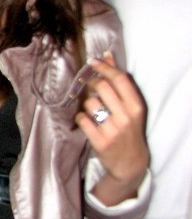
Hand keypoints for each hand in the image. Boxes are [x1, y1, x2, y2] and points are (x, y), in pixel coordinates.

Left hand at [76, 53, 148, 204]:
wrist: (130, 162)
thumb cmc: (129, 129)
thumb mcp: (131, 107)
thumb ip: (120, 82)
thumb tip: (107, 55)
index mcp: (136, 106)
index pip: (119, 79)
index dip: (104, 67)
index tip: (92, 61)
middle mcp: (125, 117)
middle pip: (102, 87)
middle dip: (91, 82)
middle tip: (89, 84)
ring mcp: (112, 130)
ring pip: (90, 102)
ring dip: (87, 102)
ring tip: (93, 110)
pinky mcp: (99, 141)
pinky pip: (82, 118)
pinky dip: (81, 117)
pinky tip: (87, 121)